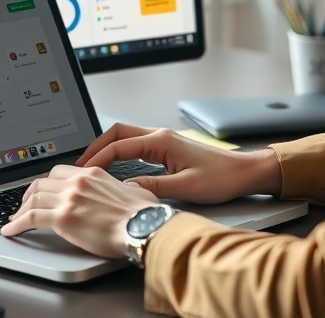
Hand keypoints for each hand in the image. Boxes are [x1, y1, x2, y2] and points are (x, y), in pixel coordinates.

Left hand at [0, 165, 159, 258]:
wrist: (143, 226)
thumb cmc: (144, 214)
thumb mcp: (134, 191)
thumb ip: (122, 188)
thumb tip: (124, 192)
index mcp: (93, 174)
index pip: (60, 172)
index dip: (46, 182)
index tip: (41, 191)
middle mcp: (78, 182)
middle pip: (42, 182)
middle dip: (29, 195)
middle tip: (23, 206)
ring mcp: (69, 198)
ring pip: (33, 198)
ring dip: (20, 210)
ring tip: (14, 220)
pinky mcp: (63, 218)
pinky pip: (31, 218)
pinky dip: (17, 224)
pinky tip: (10, 231)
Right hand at [75, 123, 281, 203]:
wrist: (244, 172)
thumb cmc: (221, 178)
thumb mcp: (185, 188)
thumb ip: (152, 188)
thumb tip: (125, 191)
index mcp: (161, 141)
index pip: (119, 146)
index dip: (97, 159)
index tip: (82, 172)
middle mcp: (160, 135)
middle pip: (117, 133)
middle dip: (96, 147)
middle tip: (79, 165)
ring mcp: (164, 140)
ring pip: (126, 137)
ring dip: (107, 149)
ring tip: (91, 167)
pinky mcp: (168, 149)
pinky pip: (136, 145)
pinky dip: (120, 153)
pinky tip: (114, 168)